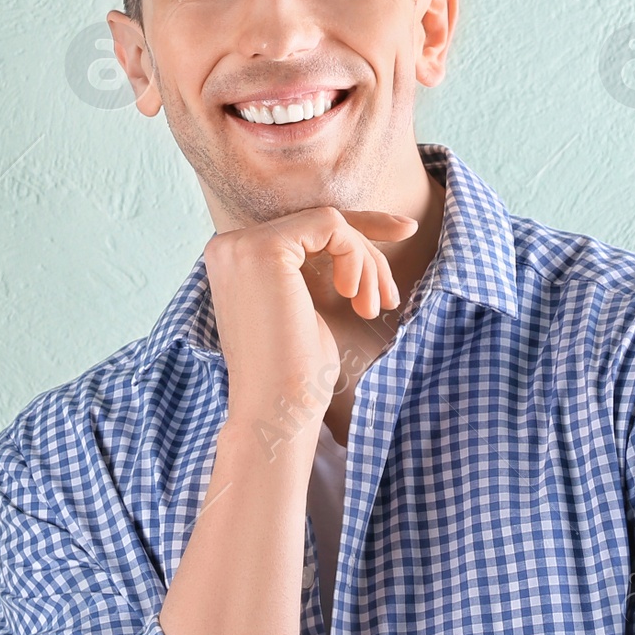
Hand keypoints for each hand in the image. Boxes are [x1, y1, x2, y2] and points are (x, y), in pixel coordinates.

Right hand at [203, 206, 416, 425]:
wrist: (278, 412)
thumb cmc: (298, 373)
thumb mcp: (314, 304)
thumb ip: (323, 265)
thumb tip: (377, 228)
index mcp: (236, 261)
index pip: (307, 230)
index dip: (359, 232)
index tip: (406, 230)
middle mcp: (229, 246)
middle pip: (320, 225)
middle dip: (367, 256)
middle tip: (386, 300)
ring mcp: (241, 245)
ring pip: (330, 222)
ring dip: (367, 263)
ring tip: (371, 308)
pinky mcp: (264, 249)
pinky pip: (331, 224)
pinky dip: (357, 257)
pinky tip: (352, 297)